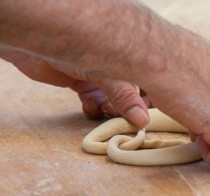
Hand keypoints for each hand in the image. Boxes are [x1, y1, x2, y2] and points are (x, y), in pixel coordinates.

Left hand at [0, 48, 149, 127]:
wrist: (39, 37)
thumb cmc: (79, 47)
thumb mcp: (107, 74)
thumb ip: (124, 97)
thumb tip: (143, 121)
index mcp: (129, 61)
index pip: (146, 85)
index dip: (147, 102)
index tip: (142, 118)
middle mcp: (115, 69)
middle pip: (129, 95)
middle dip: (125, 109)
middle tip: (119, 116)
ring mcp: (99, 76)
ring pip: (111, 100)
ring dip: (108, 109)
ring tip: (103, 109)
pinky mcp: (82, 82)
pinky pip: (93, 101)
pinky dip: (92, 107)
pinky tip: (88, 104)